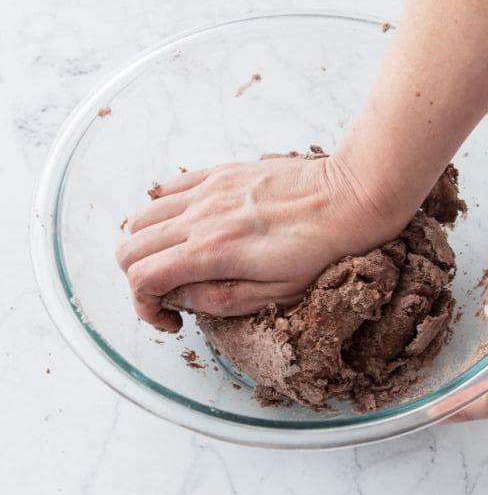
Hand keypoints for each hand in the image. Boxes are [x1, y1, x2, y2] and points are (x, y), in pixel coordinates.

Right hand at [116, 153, 389, 331]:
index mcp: (213, 252)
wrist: (350, 197)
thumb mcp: (276, 294)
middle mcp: (200, 216)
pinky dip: (165, 212)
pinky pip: (170, 189)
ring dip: (148, 246)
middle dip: (139, 280)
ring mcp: (208, 189)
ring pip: (143, 217)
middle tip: (172, 296)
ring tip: (178, 262)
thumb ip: (217, 299)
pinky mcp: (220, 172)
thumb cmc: (321, 251)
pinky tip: (190, 229)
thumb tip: (178, 299)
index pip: (142, 278)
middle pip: (131, 247)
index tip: (172, 321)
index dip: (144, 308)